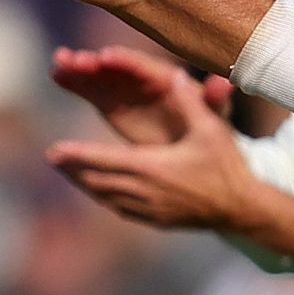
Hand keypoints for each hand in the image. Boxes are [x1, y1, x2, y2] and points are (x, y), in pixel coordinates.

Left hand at [46, 62, 257, 230]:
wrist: (241, 209)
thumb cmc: (227, 166)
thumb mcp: (211, 130)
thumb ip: (190, 102)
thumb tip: (175, 74)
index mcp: (152, 168)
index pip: (104, 161)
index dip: (77, 155)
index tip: (53, 150)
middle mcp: (145, 191)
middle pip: (98, 181)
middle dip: (73, 169)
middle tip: (52, 158)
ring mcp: (149, 209)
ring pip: (106, 197)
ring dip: (84, 184)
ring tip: (68, 172)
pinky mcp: (156, 220)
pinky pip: (120, 209)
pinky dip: (104, 198)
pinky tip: (98, 192)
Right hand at [50, 44, 233, 143]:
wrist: (198, 146)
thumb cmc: (210, 129)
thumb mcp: (216, 117)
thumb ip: (216, 100)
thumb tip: (223, 83)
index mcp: (169, 80)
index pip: (145, 67)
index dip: (125, 61)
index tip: (105, 57)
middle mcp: (145, 80)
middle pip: (117, 67)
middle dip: (95, 63)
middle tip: (71, 59)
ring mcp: (128, 90)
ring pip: (101, 75)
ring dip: (80, 69)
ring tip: (57, 63)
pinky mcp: (115, 104)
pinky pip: (93, 90)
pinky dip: (76, 83)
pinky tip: (57, 75)